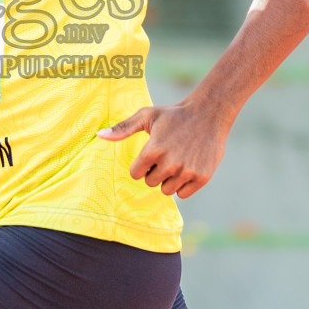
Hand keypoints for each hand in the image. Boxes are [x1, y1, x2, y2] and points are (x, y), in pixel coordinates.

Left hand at [97, 102, 228, 198]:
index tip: (150, 154)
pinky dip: (183, 185)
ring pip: (167, 190)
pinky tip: (187, 168)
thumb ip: (123, 128)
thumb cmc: (174, 115)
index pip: (136, 174)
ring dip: (168, 179)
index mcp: (154, 149)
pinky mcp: (202, 177)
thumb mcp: (147, 115)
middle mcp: (170, 163)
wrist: (209, 114)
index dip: (141, 165)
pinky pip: (183, 194)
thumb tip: (99, 136)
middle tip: (165, 156)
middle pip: (151, 182)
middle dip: (155, 171)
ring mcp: (187, 171)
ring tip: (176, 161)